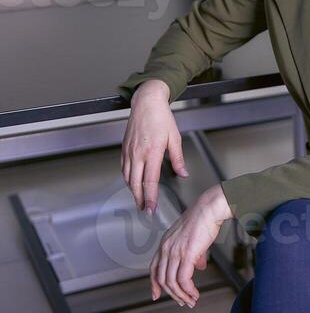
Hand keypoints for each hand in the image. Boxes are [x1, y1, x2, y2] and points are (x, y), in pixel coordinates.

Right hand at [121, 79, 187, 213]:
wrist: (146, 102)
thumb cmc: (161, 117)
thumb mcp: (175, 138)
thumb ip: (178, 158)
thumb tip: (183, 173)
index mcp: (152, 152)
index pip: (150, 181)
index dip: (150, 197)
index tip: (151, 208)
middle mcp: (138, 153)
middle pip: (135, 183)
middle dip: (139, 199)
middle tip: (144, 210)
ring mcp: (129, 151)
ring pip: (127, 177)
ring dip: (132, 191)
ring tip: (139, 200)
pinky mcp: (124, 148)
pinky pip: (123, 168)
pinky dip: (127, 179)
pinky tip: (132, 183)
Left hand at [150, 187, 233, 307]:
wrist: (209, 209)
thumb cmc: (203, 219)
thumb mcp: (193, 238)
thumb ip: (193, 254)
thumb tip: (199, 266)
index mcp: (165, 243)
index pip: (153, 268)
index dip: (154, 283)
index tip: (156, 295)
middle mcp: (166, 248)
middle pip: (162, 279)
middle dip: (172, 294)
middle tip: (182, 302)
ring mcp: (175, 251)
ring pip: (172, 282)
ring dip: (182, 295)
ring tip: (191, 301)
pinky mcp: (186, 254)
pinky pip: (183, 279)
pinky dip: (188, 290)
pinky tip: (195, 293)